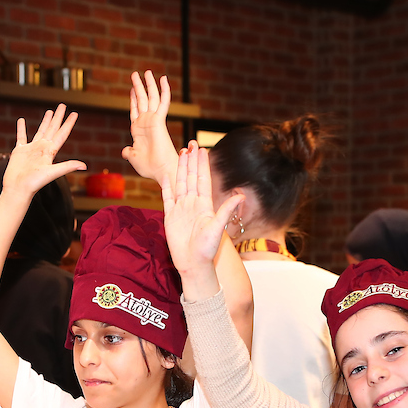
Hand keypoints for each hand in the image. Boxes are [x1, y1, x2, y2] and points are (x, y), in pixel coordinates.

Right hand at [2, 105, 85, 197]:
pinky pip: (21, 136)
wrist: (18, 189)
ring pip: (40, 131)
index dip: (68, 124)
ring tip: (49, 112)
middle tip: (63, 105)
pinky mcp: (20, 151)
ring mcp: (31, 149)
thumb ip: (67, 166)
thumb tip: (84, 166)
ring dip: (45, 121)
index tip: (74, 113)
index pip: (62, 134)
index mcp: (50, 152)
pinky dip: (21, 128)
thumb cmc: (34, 183)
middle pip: (52, 129)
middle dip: (58, 117)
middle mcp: (42, 149)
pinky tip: (22, 120)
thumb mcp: (52, 172)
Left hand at [121, 71, 178, 185]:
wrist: (161, 170)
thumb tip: (124, 151)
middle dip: (139, 86)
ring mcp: (153, 120)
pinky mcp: (159, 120)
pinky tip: (163, 79)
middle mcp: (146, 123)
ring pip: (151, 97)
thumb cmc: (149, 167)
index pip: (135, 110)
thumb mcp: (134, 158)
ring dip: (148, 84)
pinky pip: (163, 102)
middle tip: (136, 74)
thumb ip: (129, 152)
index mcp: (138, 131)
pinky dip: (164, 90)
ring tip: (146, 71)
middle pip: (142, 100)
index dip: (133, 99)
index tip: (132, 89)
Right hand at [161, 143, 241, 274]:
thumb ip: (226, 210)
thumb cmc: (206, 249)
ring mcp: (181, 209)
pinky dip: (166, 186)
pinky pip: (167, 197)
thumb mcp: (218, 227)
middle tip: (191, 144)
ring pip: (180, 184)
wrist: (192, 264)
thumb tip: (241, 195)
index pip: (203, 180)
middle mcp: (193, 204)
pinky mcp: (170, 216)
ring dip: (180, 169)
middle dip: (191, 161)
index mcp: (204, 205)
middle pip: (191, 177)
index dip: (202, 165)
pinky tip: (166, 175)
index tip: (202, 150)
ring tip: (181, 153)